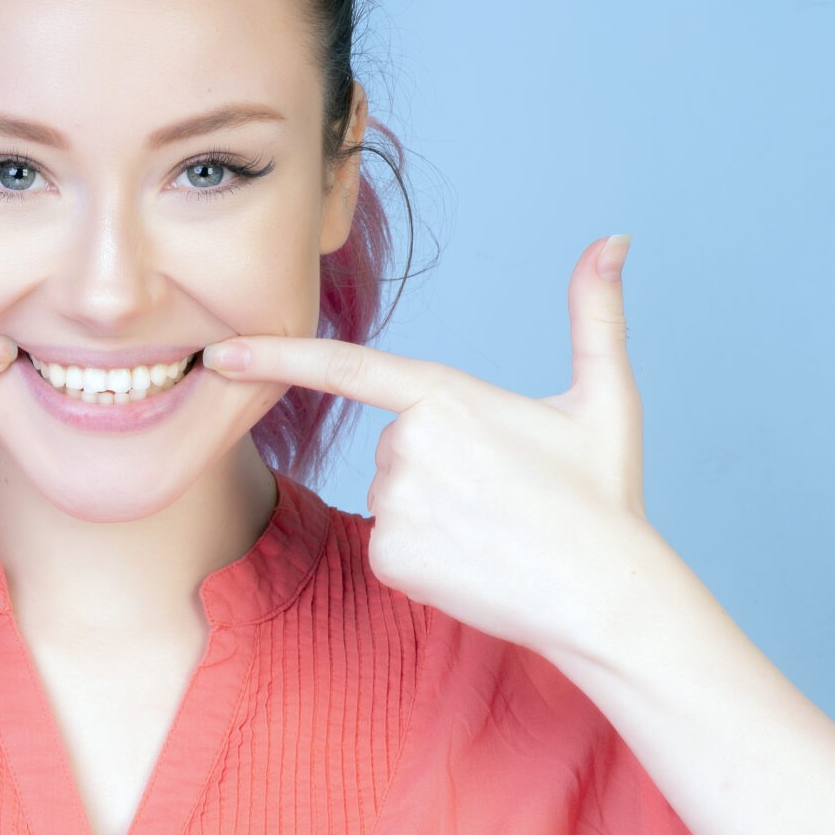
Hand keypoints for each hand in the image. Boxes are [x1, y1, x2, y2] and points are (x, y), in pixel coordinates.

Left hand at [203, 233, 664, 662]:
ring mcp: (393, 505)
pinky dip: (427, 556)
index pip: (346, 367)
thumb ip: (595, 315)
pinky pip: (391, 545)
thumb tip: (614, 239)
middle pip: (395, 446)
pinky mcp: (390, 557)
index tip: (219, 352)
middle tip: (503, 493)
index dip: (275, 356)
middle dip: (438, 465)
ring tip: (495, 529)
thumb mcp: (605, 400)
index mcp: (448, 396)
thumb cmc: (604, 499)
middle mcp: (408, 446)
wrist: (604, 596)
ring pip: (391, 495)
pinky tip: (474, 563)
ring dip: (434, 510)